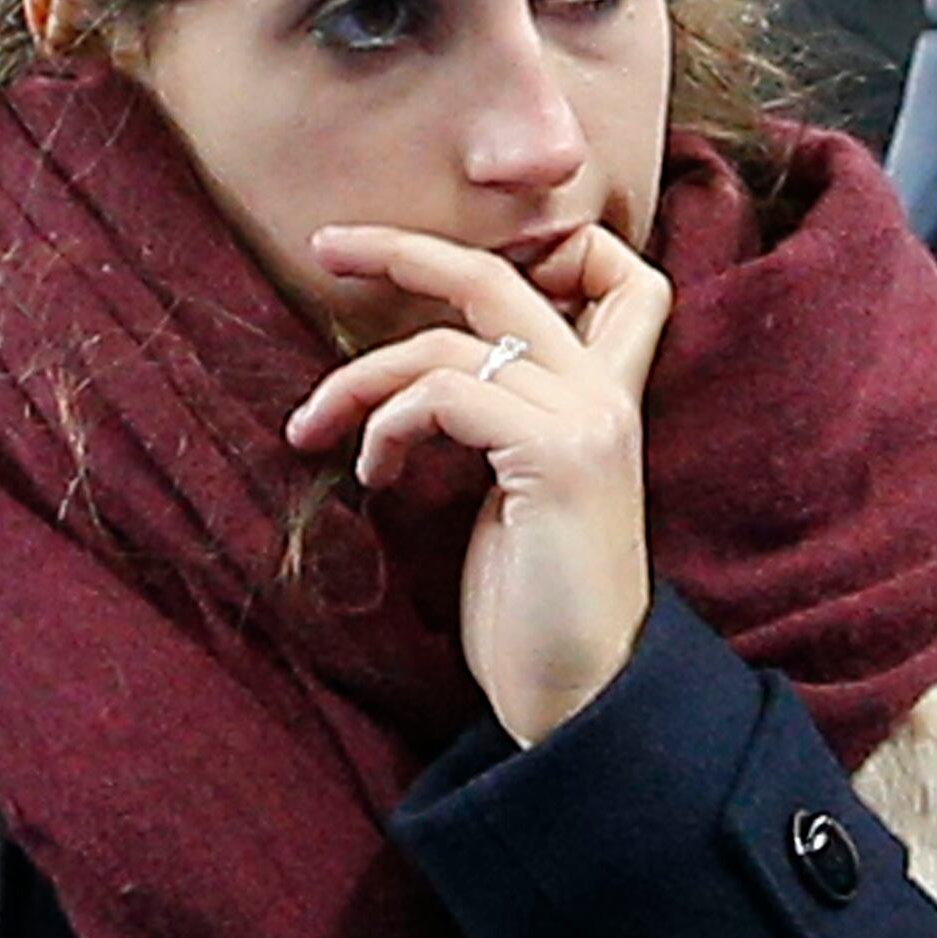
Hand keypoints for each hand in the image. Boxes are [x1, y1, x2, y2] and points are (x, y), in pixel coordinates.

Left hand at [285, 224, 671, 746]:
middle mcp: (608, 396)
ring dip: (359, 380)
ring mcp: (588, 421)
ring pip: (449, 341)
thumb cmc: (531, 606)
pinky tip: (374, 472)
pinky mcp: (555, 457)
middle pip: (501, 275)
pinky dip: (387, 423)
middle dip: (401, 250)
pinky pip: (445, 394)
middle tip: (324, 246)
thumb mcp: (514, 493)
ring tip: (315, 430)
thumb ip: (497, 424)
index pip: (622, 278)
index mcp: (609, 398)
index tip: (448, 268)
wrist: (576, 691)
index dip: (553, 249)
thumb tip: (417, 381)